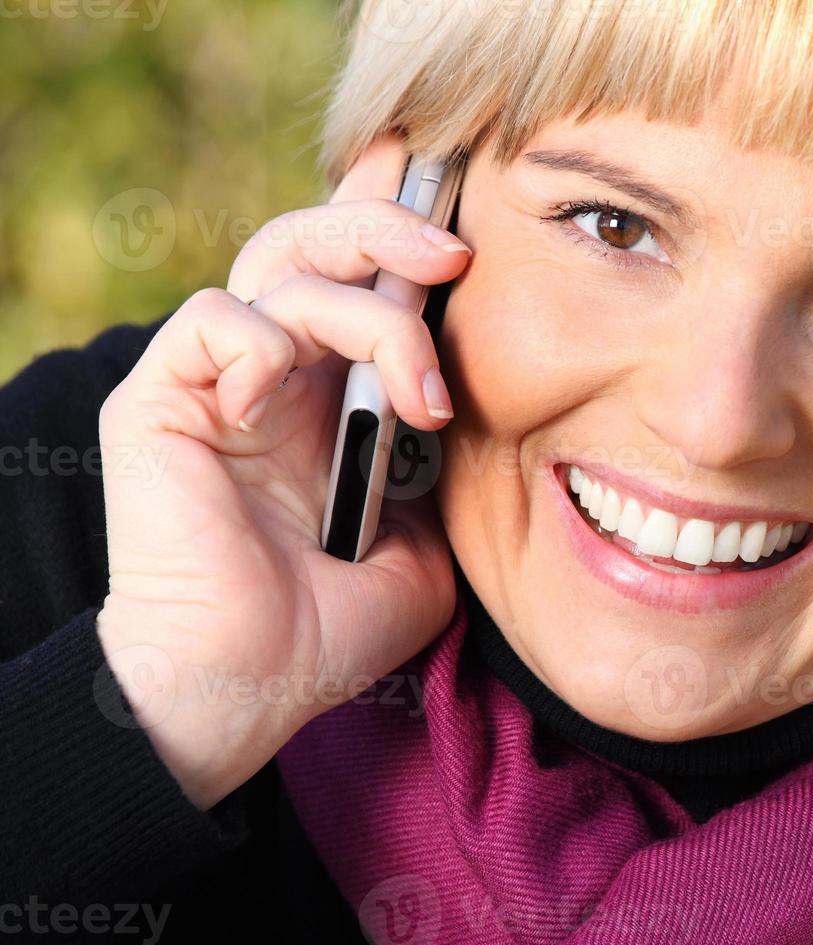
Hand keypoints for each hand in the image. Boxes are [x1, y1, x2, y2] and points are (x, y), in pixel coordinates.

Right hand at [95, 134, 469, 807]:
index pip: (356, 276)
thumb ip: (442, 476)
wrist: (248, 685)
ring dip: (369, 314)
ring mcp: (218, 381)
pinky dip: (263, 347)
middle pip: (319, 241)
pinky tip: (277, 409)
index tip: (463, 230)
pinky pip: (218, 318)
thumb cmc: (328, 628)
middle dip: (390, 227)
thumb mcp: (424, 548)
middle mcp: (274, 375)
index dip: (395, 229)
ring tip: (421, 398)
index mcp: (329, 397)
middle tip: (455, 260)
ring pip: (284, 265)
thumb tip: (483, 421)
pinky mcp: (163, 397)